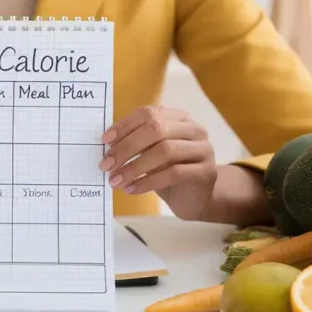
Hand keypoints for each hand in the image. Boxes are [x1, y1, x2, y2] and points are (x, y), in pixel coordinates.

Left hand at [100, 105, 216, 219]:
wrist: (194, 198)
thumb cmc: (166, 172)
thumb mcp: (149, 153)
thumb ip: (134, 143)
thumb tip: (107, 144)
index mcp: (178, 117)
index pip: (148, 112)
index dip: (125, 125)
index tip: (104, 141)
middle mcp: (194, 128)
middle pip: (156, 129)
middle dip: (127, 147)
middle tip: (106, 164)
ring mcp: (203, 149)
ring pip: (165, 151)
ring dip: (134, 167)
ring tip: (115, 180)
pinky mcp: (207, 171)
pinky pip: (174, 173)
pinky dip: (148, 182)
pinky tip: (132, 189)